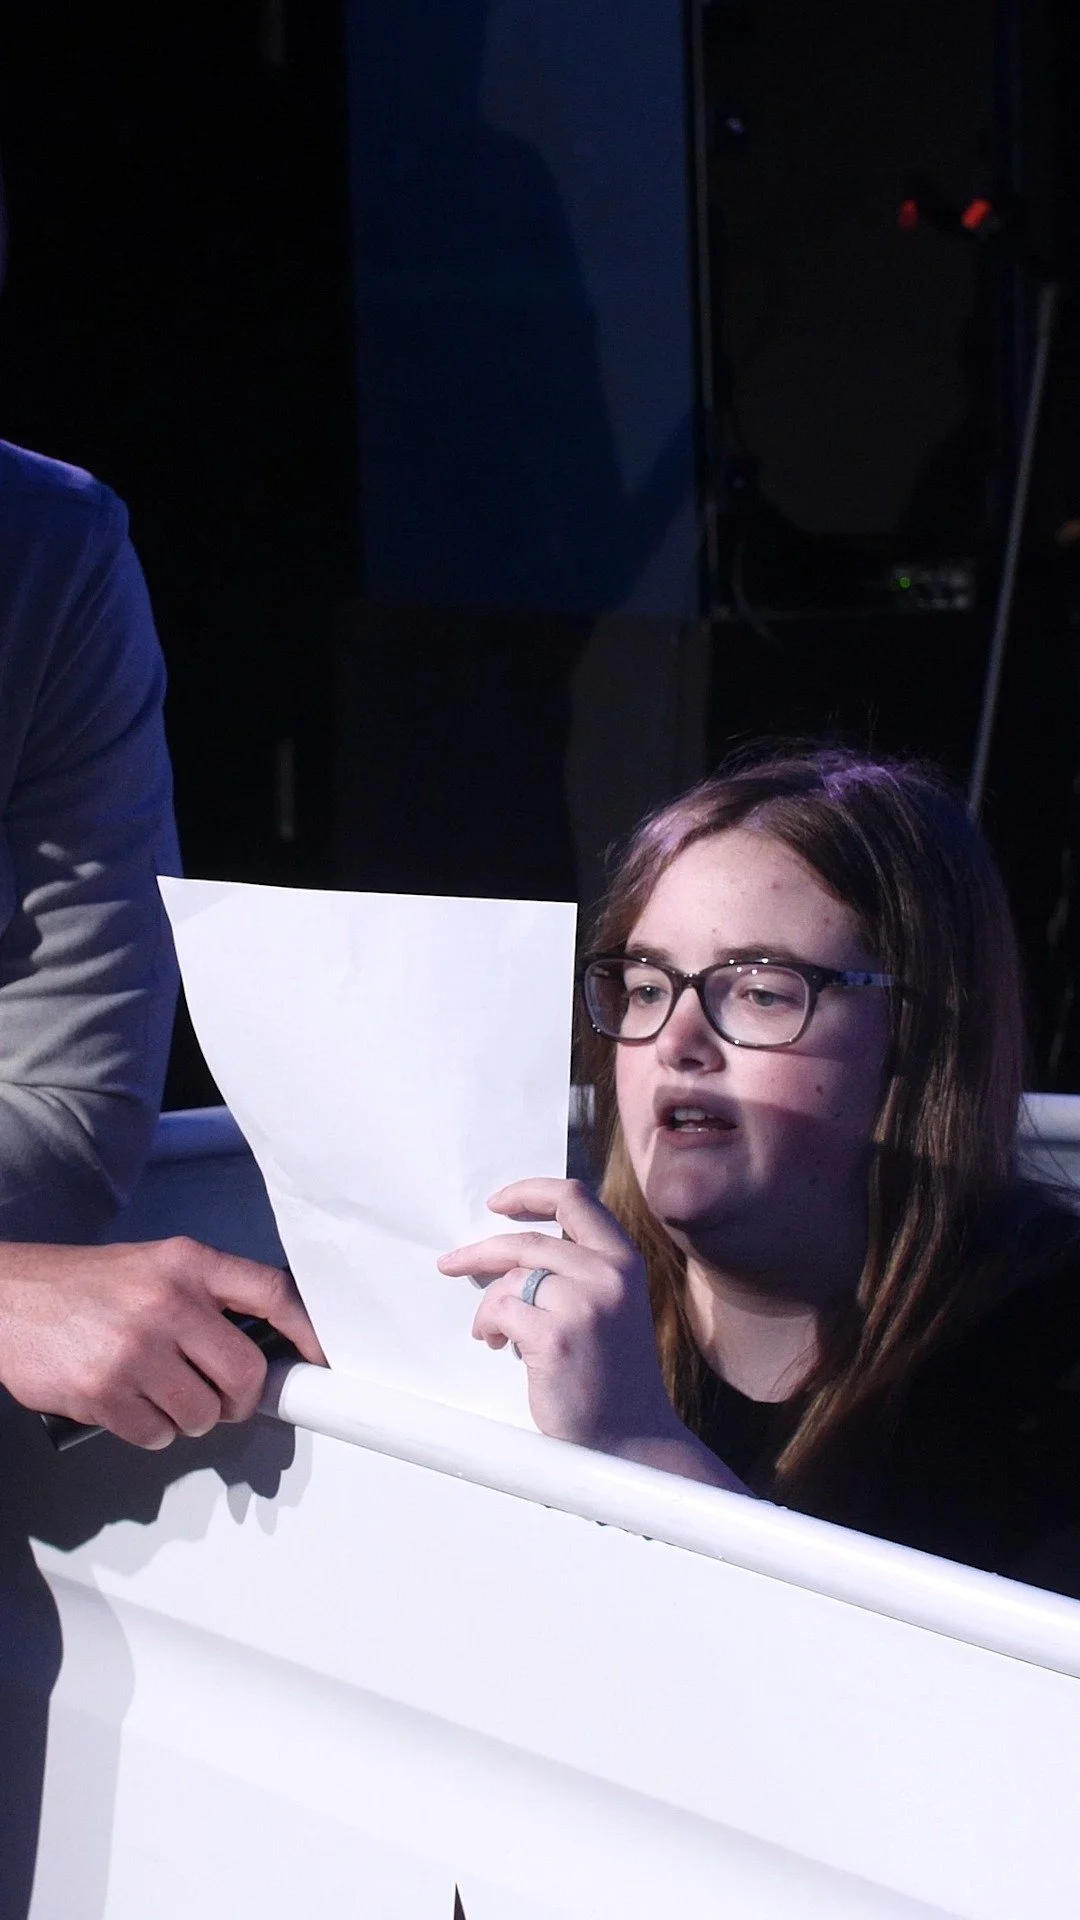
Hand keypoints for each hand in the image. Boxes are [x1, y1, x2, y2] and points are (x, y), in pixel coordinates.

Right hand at [0, 1237, 325, 1448]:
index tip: (319, 1358)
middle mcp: (168, 1302)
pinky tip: (127, 1404)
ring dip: (188, 1418)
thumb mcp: (155, 1267)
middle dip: (239, 1399)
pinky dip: (149, 1431)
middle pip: (245, 1372)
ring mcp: (135, 1349)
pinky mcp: (104, 1391)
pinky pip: (157, 1436)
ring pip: (202, 1413)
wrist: (7, 1298)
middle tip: (222, 1399)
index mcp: (188, 1263)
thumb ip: (207, 1297)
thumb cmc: (84, 1287)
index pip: (271, 1292)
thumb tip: (264, 1345)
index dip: (306, 1330)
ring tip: (158, 1393)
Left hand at [438, 1178, 741, 1489]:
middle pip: (527, 1241)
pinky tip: (496, 1344)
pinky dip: (488, 1326)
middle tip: (450, 1263)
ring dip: (489, 1305)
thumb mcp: (612, 1306)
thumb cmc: (612, 1373)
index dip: (530, 1193)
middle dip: (480, 1252)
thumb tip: (511, 1252)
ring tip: (490, 1331)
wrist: (630, 1437)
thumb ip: (580, 1271)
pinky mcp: (555, 1338)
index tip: (497, 1203)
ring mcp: (583, 1306)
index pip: (574, 1198)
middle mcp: (608, 1276)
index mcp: (624, 1262)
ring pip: (511, 1280)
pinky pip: (501, 1310)